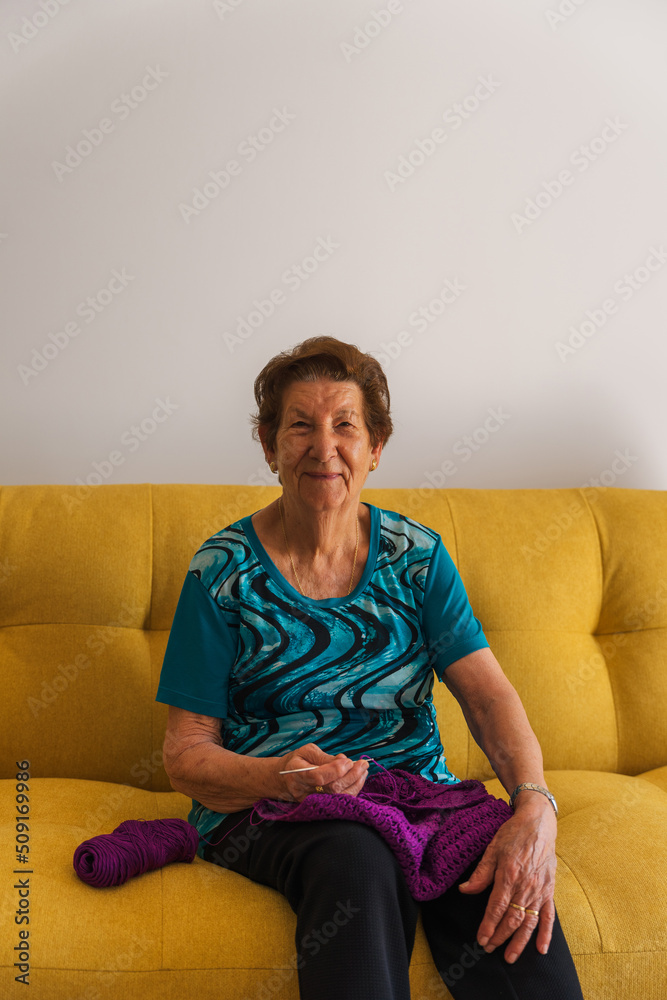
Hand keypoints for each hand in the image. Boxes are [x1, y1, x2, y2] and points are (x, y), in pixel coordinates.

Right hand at [276, 743, 368, 802]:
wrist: (283, 779)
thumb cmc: (297, 762)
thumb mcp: (306, 752)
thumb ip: (324, 757)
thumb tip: (343, 760)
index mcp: (297, 774)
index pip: (318, 777)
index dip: (335, 770)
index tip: (347, 761)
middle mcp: (303, 792)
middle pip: (331, 789)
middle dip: (351, 775)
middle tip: (363, 763)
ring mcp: (312, 802)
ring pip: (338, 798)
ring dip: (355, 783)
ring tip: (363, 769)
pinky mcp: (320, 807)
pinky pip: (339, 801)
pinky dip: (353, 789)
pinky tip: (359, 778)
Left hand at [458, 798, 557, 963]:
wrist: (539, 823)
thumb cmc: (513, 834)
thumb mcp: (493, 849)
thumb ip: (481, 873)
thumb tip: (465, 890)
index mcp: (509, 874)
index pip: (497, 907)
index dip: (488, 925)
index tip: (481, 938)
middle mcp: (525, 886)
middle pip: (512, 918)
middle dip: (499, 936)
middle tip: (489, 948)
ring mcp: (539, 890)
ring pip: (529, 921)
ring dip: (519, 941)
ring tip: (509, 956)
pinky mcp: (549, 890)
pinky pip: (548, 915)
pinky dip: (546, 933)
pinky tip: (541, 949)